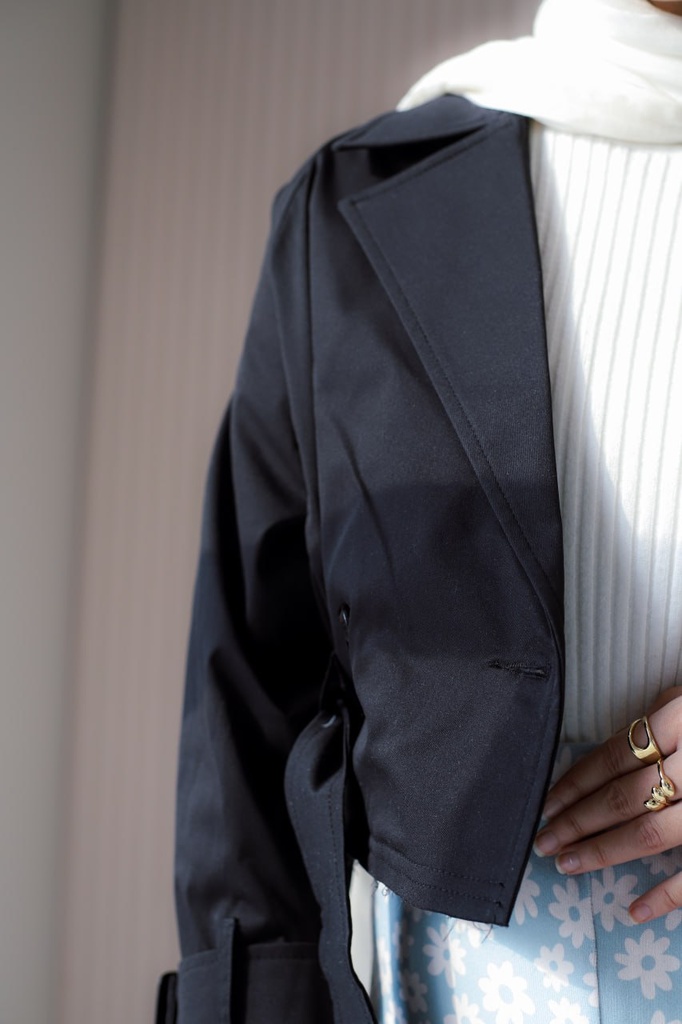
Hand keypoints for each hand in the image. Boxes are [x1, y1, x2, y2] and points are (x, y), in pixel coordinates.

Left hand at [534, 687, 681, 923]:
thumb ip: (658, 719)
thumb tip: (609, 750)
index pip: (613, 756)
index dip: (574, 782)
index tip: (546, 804)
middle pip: (624, 797)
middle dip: (578, 822)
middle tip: (544, 841)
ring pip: (651, 833)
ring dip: (604, 852)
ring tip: (569, 865)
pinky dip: (666, 896)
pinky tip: (634, 910)